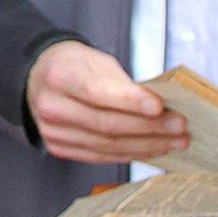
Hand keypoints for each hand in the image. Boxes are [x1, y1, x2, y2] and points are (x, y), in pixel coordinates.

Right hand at [25, 40, 186, 163]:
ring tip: (175, 141)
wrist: (38, 79)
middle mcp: (51, 106)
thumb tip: (160, 106)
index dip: (130, 102)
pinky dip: (130, 154)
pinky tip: (152, 149)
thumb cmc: (73, 66)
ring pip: (107, 145)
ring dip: (146, 146)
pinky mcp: (59, 148)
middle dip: (149, 128)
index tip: (160, 106)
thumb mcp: (96, 61)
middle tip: (180, 127)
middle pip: (106, 124)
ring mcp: (53, 132)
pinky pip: (101, 155)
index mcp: (59, 75)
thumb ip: (123, 83)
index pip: (97, 92)